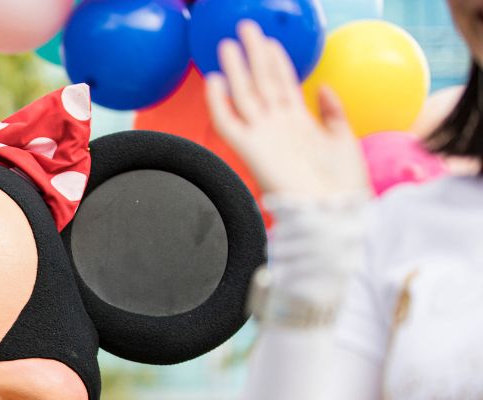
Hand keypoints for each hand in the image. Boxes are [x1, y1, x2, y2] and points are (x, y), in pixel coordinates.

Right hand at [206, 21, 369, 200]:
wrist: (333, 212)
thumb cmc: (340, 184)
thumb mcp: (344, 139)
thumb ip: (333, 112)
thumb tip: (323, 88)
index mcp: (299, 124)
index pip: (284, 84)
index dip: (277, 61)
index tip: (269, 41)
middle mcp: (278, 127)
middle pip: (262, 82)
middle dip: (254, 54)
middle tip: (244, 28)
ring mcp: (263, 137)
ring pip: (245, 94)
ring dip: (237, 68)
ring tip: (229, 43)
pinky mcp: (251, 150)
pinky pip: (229, 123)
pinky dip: (219, 103)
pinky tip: (215, 81)